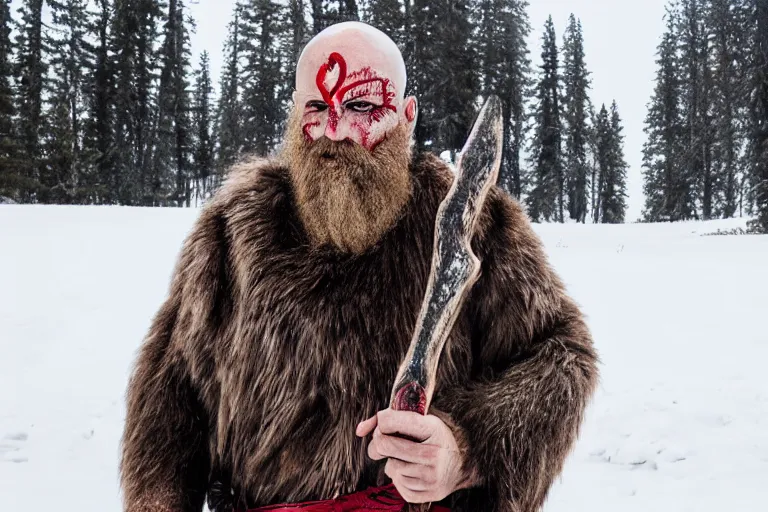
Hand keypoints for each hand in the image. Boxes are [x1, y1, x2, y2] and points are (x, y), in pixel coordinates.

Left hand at [356, 408, 476, 503]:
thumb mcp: (419, 420)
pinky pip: (397, 484)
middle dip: (379, 442)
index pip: (389, 421)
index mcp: (433, 428)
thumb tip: (359, 430)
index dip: (382, 421)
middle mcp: (434, 453)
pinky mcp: (428, 493)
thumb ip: (387, 419)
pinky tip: (411, 470)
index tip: (386, 424)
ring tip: (406, 457)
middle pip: (385, 445)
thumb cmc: (433, 438)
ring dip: (392, 461)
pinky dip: (399, 477)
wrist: (462, 463)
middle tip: (385, 441)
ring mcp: (431, 476)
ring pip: (390, 467)